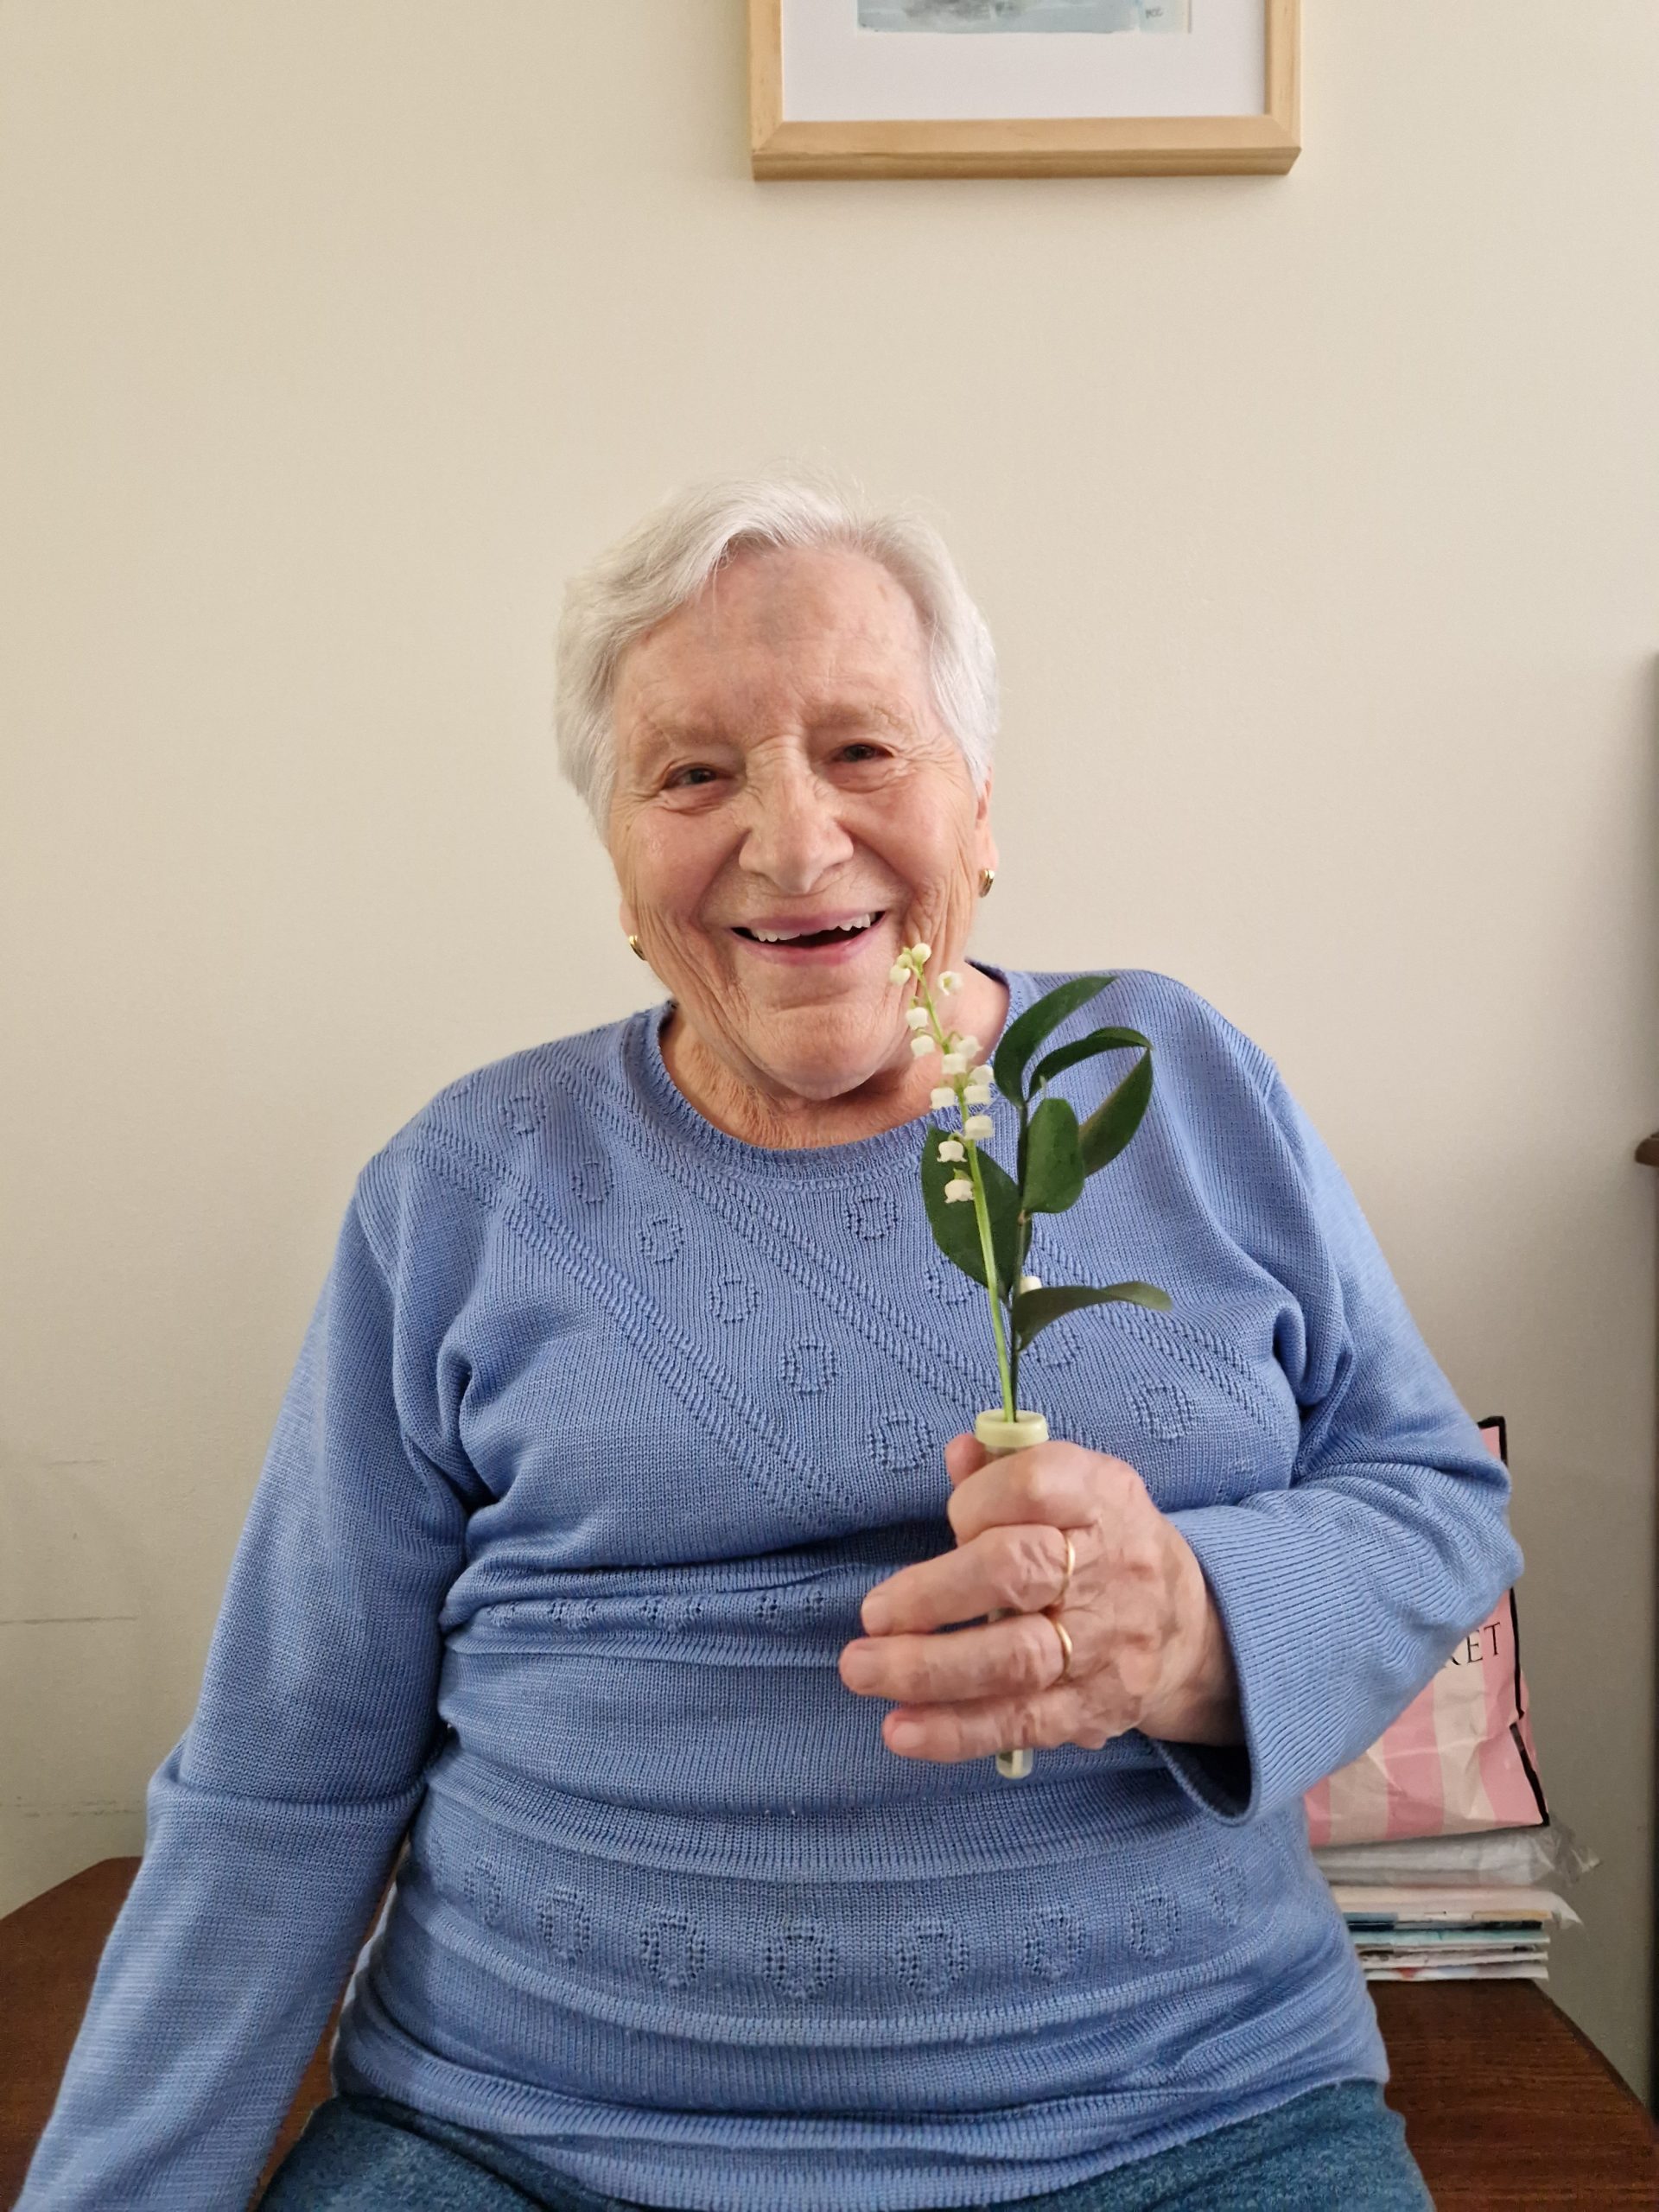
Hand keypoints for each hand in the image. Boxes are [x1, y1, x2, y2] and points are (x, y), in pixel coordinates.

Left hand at [838, 1434, 1242, 1763]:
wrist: (1184, 1625)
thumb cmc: (1098, 1541)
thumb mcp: (1071, 1488)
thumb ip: (1005, 1470)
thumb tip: (958, 1454)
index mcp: (1101, 1496)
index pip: (1035, 1486)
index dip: (978, 1502)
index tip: (952, 1519)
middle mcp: (1109, 1566)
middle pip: (1019, 1572)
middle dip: (934, 1594)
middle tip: (872, 1615)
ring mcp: (1105, 1644)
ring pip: (1016, 1658)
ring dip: (929, 1669)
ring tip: (864, 1670)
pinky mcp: (1094, 1708)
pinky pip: (1021, 1723)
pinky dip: (956, 1731)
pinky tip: (902, 1731)